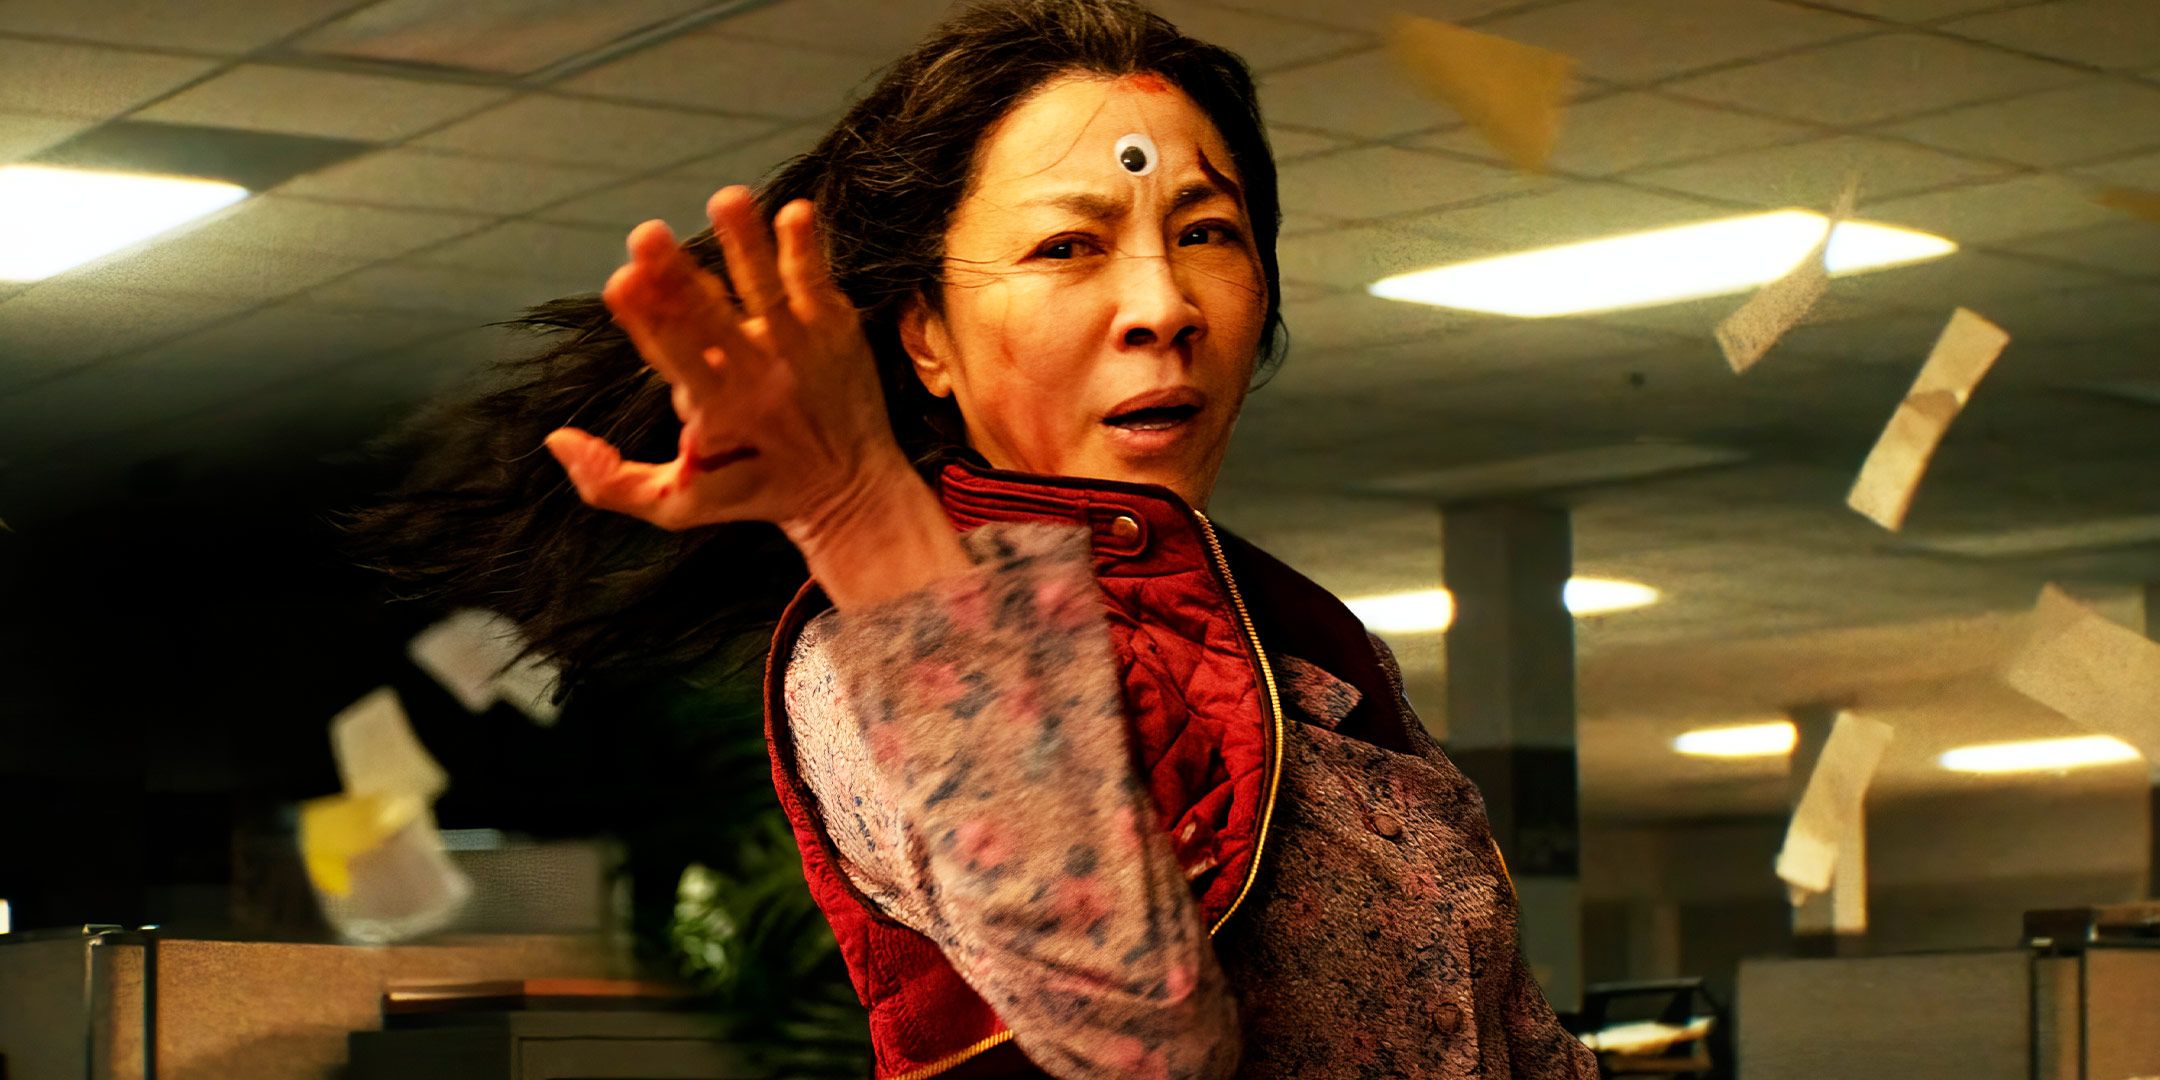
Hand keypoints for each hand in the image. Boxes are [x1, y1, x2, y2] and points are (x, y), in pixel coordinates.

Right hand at [545, 187, 905, 538]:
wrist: (855, 494)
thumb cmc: (755, 491)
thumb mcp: (678, 505)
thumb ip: (613, 482)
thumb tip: (556, 439)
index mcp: (716, 415)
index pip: (671, 359)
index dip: (645, 322)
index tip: (619, 284)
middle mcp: (757, 379)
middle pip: (708, 320)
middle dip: (676, 277)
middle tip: (647, 234)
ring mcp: (801, 351)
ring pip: (766, 292)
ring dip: (745, 244)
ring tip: (728, 199)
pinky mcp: (836, 332)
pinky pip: (817, 285)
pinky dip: (806, 249)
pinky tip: (797, 212)